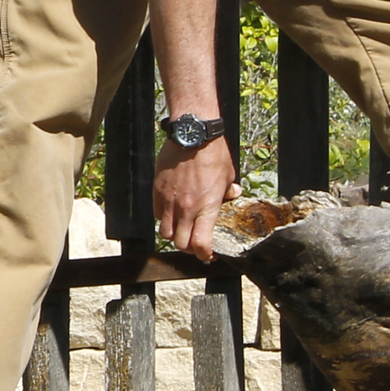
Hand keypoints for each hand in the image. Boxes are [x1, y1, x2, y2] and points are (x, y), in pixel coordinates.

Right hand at [154, 136, 241, 261]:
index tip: (208, 254)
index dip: (204, 255)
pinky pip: (157, 213)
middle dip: (188, 248)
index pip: (201, 245)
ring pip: (165, 232)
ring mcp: (169, 200)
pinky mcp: (158, 190)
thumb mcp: (228, 175)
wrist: (192, 135)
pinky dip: (163, 217)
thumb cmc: (212, 154)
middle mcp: (186, 208)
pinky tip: (170, 211)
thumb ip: (228, 191)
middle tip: (194, 243)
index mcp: (206, 208)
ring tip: (180, 228)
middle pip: (181, 244)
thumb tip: (232, 195)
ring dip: (173, 235)